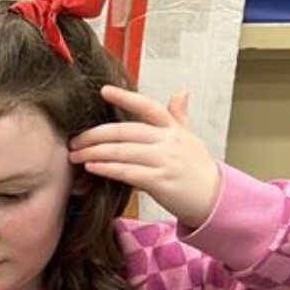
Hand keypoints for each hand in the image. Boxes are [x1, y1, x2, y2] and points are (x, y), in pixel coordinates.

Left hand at [68, 85, 220, 228]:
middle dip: (95, 135)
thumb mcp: (190, 138)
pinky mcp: (159, 181)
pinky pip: (127, 172)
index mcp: (173, 129)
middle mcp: (168, 141)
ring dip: (94, 152)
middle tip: (75, 140)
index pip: (148, 107)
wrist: (214, 199)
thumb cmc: (197, 169)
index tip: (104, 91)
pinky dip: (107, 168)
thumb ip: (179, 117)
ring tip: (75, 155)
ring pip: (122, 151)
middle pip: (125, 131)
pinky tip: (92, 167)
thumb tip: (181, 92)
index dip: (126, 98)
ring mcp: (164, 161)